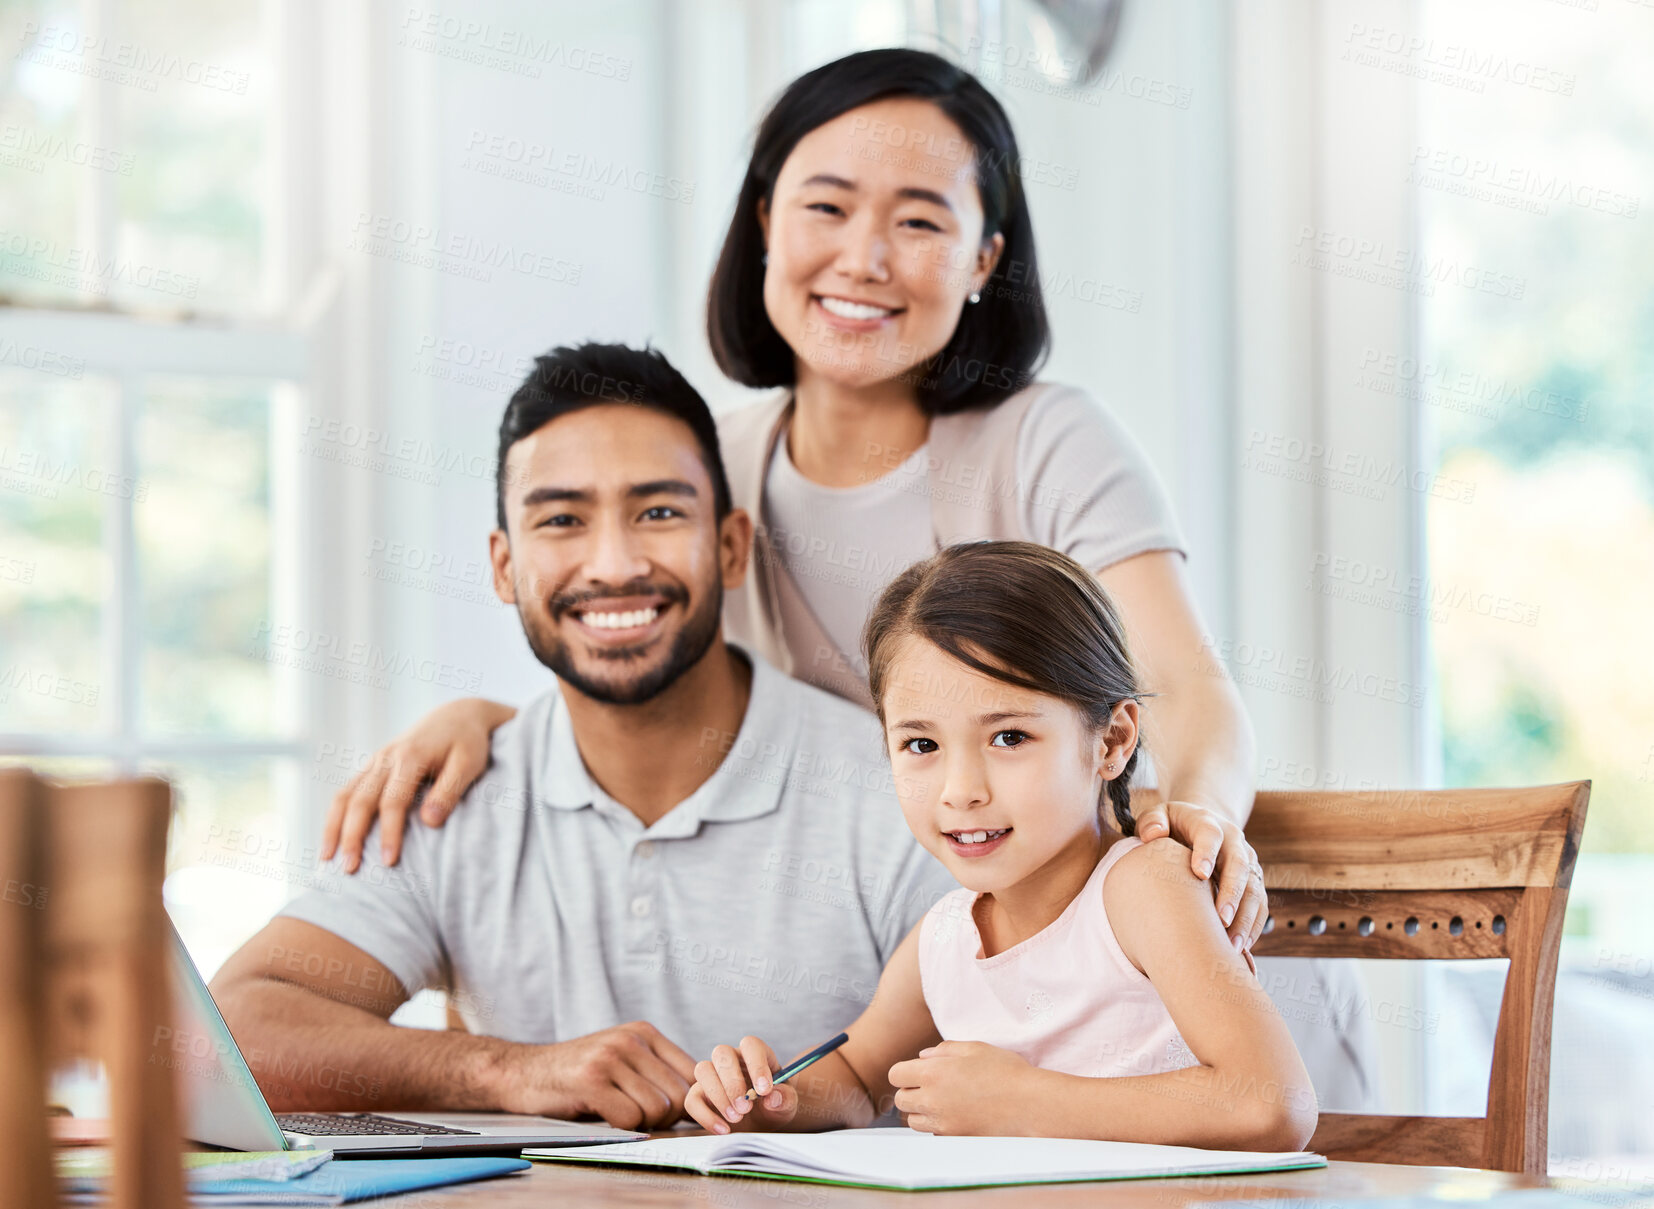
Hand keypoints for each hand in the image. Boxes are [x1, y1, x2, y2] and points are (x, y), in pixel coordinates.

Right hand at [320, 698, 514, 871]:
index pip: (393, 801)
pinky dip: (335, 816)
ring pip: (345, 795)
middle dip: (352, 836)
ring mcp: (375, 761)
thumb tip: (429, 822)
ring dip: (334, 828)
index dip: (389, 832)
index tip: (389, 862)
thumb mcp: (469, 762)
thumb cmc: (468, 742)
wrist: (456, 715)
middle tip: (350, 870)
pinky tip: (331, 840)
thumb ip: (449, 791)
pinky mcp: (372, 767)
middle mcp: (386, 758)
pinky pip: (346, 792)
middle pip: (360, 800)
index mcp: (411, 756)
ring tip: (327, 861)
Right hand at [502, 1022, 696, 1130]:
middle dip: (667, 1118)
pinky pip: (629, 1118)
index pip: (693, 1072)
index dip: (692, 1102)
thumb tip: (702, 1101)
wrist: (524, 1072)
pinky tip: (604, 1115)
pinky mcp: (591, 1080)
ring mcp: (610, 1057)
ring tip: (619, 1113)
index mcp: (644, 1032)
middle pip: (679, 1095)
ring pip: (657, 1109)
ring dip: (642, 1123)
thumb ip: (656, 1072)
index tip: (684, 1119)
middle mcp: (631, 1040)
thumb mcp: (622, 1059)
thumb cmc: (579, 1074)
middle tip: (642, 1119)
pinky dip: (621, 1127)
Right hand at [685, 1036, 798, 1134]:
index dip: (756, 1064)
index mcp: (755, 1053)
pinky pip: (692, 1100)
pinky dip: (705, 1116)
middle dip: (732, 1082)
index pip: (751, 1045)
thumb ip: (784, 1098)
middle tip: (746, 1108)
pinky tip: (724, 1130)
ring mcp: (712, 1075)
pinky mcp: (699, 1095)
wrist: (765, 1121)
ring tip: (736, 1118)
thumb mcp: (787, 1103)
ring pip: (703, 1070)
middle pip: (722, 1053)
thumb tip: (773, 1097)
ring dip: (717, 1096)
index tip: (764, 1089)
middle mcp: (731, 1059)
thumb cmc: (775, 1104)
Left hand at [888, 1041, 1041, 1135]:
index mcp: (933, 1073)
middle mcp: (932, 1101)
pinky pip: (933, 1134)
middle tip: (932, 1085)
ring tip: (944, 1101)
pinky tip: (957, 1114)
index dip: (905, 1071)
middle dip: (911, 1091)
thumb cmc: (1006, 1072)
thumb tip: (923, 1057)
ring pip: (914, 1121)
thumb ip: (944, 1050)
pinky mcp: (954, 1140)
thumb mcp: (975, 1048)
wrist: (1030, 1105)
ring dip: (921, 1110)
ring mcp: (942, 1124)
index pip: (895, 1075)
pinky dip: (938, 1126)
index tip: (919, 1070)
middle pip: (900, 1100)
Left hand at [1134, 799, 1266, 947]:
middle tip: (1221, 920)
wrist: (1198, 826)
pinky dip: (1253, 926)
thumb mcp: (1157, 815)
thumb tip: (1153, 834)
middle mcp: (1233, 840)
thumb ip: (1151, 821)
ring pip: (1254, 888)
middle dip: (1232, 893)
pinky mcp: (1253, 879)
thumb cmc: (1171, 825)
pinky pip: (1260, 904)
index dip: (1207, 852)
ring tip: (1233, 944)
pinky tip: (1241, 947)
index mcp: (1207, 822)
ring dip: (1246, 916)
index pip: (1210, 834)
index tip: (1200, 874)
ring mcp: (1247, 860)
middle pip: (1239, 865)